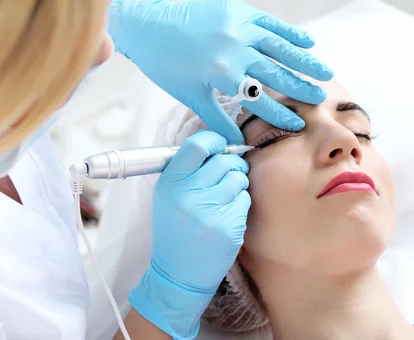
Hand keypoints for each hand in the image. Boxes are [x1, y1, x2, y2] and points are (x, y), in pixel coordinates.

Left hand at [109, 0, 332, 144]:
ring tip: (325, 73)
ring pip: (278, 46)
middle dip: (299, 88)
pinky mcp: (238, 10)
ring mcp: (238, 27)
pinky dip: (289, 31)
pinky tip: (308, 41)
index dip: (279, 113)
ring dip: (303, 60)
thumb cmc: (167, 66)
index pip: (258, 98)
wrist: (150, 27)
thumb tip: (235, 145)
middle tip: (320, 99)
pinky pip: (269, 21)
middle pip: (275, 73)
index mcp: (222, 73)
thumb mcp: (191, 96)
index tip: (297, 124)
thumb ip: (217, 119)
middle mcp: (234, 49)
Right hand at [129, 131, 250, 338]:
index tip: (220, 146)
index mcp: (169, 183)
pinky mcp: (228, 226)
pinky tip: (228, 216)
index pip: (196, 145)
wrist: (177, 273)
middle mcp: (187, 194)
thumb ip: (187, 171)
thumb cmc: (175, 231)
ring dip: (238, 184)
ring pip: (238, 178)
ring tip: (226, 198)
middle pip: (223, 161)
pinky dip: (240, 204)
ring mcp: (208, 211)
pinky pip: (245, 199)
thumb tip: (217, 145)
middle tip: (229, 174)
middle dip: (232, 165)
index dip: (214, 141)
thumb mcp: (168, 197)